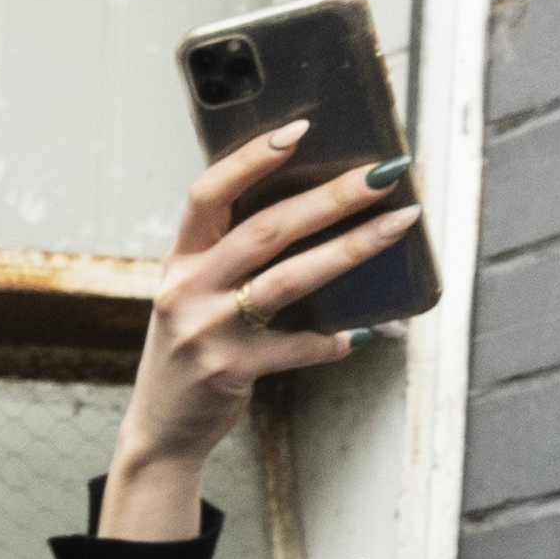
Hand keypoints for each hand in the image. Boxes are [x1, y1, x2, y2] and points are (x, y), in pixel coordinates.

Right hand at [101, 131, 421, 537]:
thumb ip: (233, 257)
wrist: (160, 429)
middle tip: (383, 173)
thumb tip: (318, 210)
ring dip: (350, 248)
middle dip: (331, 197)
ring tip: (399, 224)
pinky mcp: (228, 370)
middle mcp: (187, 291)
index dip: (251, 158)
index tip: (301, 128)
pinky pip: (296, 347)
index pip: (207, 194)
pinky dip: (332, 341)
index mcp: (180, 262)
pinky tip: (359, 334)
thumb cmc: (192, 351)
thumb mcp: (196, 296)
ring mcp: (205, 331)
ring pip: (288, 280)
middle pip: (265, 229)